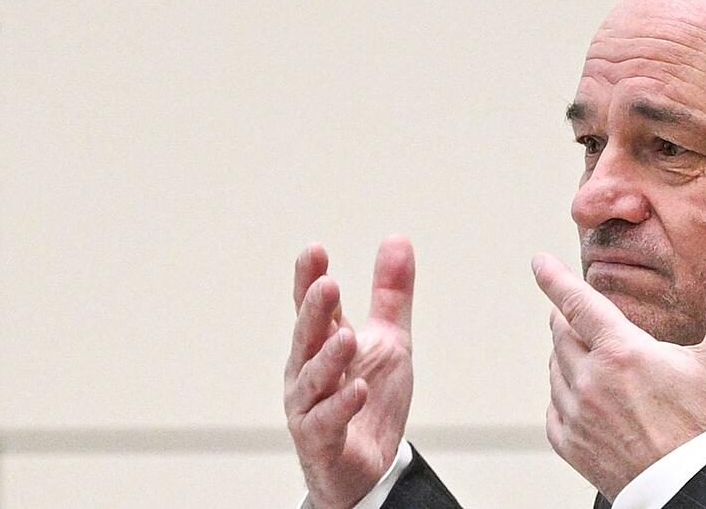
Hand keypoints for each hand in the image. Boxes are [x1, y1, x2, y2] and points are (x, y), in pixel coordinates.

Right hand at [284, 237, 415, 508]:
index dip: (310, 280)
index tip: (315, 251)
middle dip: (314, 312)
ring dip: (329, 358)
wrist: (369, 466)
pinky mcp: (320, 441)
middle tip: (326, 284)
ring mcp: (309, 407)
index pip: (314, 307)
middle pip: (308, 338)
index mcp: (322, 344)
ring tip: (347, 337)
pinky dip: (342, 405)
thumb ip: (390, 294)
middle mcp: (307, 372)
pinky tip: (358, 390)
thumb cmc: (370, 399)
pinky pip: (327, 422)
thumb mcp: (389, 339)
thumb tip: (397, 238)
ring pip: (313, 379)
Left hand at [535, 245, 705, 499]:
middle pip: (561, 333)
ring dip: (566, 355)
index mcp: (622, 353)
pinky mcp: (573, 445)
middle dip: (568, 317)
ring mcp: (578, 415)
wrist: (697, 488)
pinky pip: (553, 409)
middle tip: (579, 314)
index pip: (577, 303)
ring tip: (590, 356)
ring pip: (555, 369)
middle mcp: (591, 381)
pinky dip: (562, 395)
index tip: (540, 263)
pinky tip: (582, 396)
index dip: (555, 279)